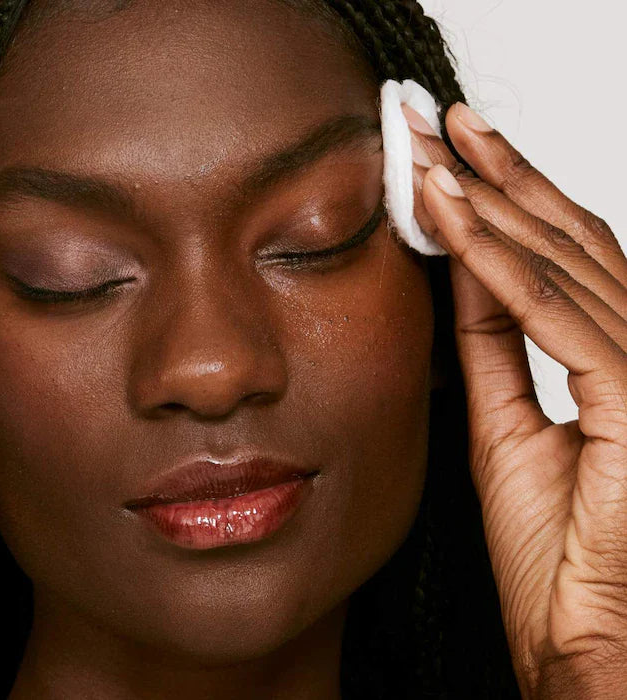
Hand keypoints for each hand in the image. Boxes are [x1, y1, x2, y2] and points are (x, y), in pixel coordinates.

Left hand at [403, 102, 626, 698]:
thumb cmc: (551, 544)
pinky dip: (498, 264)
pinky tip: (453, 217)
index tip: (450, 159)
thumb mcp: (503, 421)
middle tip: (445, 123)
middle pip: (567, 240)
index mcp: (613, 358)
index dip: (505, 201)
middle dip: (502, 175)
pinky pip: (553, 316)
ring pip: (562, 263)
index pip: (557, 258)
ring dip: (493, 203)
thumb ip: (492, 345)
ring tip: (437, 153)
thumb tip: (466, 271)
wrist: (581, 633)